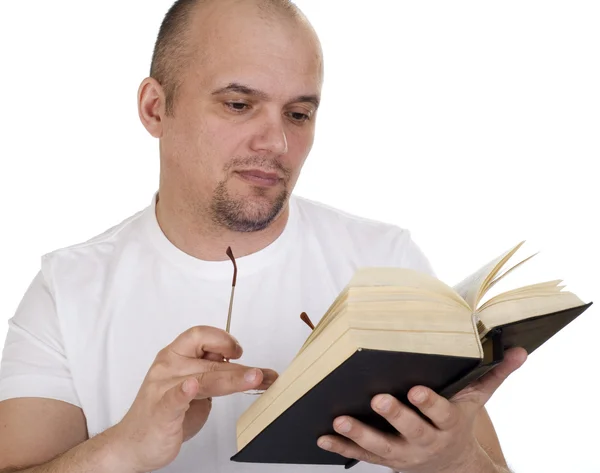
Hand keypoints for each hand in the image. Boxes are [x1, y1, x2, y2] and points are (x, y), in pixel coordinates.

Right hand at [108, 325, 277, 472]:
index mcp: (175, 355)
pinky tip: (191, 387)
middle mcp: (168, 366)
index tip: (240, 352)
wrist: (132, 444)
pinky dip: (184, 391)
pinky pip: (174, 397)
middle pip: (210, 360)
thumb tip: (246, 367)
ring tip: (254, 378)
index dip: (223, 339)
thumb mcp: (194, 388)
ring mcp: (163, 387)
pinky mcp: (161, 410)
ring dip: (233, 378)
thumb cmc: (165, 413)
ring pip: (204, 378)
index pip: (201, 335)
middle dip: (242, 368)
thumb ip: (213, 374)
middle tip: (263, 374)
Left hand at [317, 347, 526, 472]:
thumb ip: (495, 375)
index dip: (429, 404)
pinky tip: (323, 437)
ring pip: (381, 446)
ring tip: (339, 420)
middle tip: (377, 399)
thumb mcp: (477, 401)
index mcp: (448, 424)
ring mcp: (403, 454)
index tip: (417, 390)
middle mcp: (426, 441)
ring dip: (359, 434)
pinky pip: (362, 456)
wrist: (451, 466)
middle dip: (395, 416)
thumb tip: (519, 350)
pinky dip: (342, 448)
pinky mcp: (385, 460)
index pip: (441, 413)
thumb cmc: (459, 424)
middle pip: (411, 430)